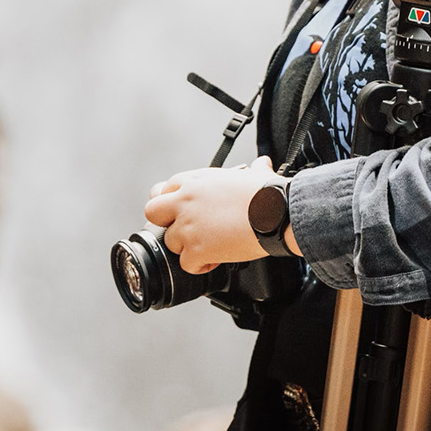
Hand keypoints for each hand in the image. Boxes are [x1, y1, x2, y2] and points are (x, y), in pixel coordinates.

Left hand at [145, 157, 287, 274]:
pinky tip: (214, 260)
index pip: (162, 190)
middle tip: (185, 230)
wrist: (278, 212)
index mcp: (195, 180)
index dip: (171, 203)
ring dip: (188, 247)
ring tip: (209, 246)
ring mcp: (188, 226)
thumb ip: (253, 169)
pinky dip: (200, 266)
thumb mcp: (256, 174)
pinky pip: (186, 264)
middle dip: (166, 223)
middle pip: (153, 213)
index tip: (182, 211)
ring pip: (171, 242)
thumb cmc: (268, 193)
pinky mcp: (197, 249)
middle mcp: (185, 201)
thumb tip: (262, 164)